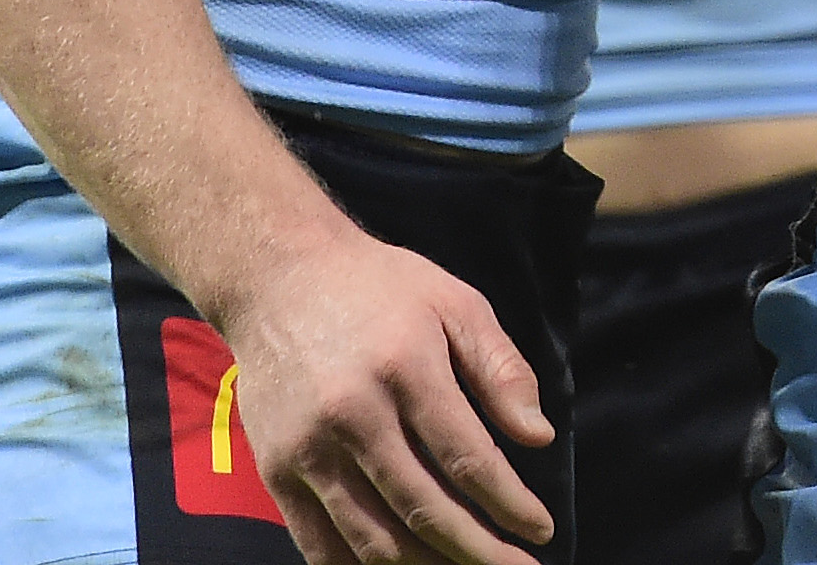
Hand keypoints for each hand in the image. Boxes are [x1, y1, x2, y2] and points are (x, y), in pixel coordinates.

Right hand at [209, 231, 555, 564]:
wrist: (278, 278)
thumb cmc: (381, 288)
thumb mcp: (456, 304)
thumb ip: (501, 370)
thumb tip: (539, 437)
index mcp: (407, 370)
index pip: (467, 459)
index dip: (509, 504)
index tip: (541, 531)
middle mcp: (353, 416)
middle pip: (424, 509)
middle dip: (479, 552)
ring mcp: (308, 451)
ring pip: (374, 539)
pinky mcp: (276, 473)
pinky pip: (320, 544)